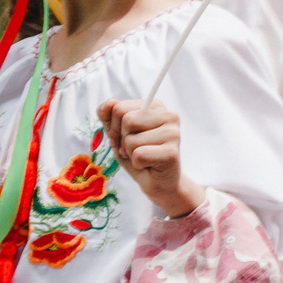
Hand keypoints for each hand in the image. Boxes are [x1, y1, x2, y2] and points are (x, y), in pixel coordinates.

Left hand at [98, 99, 199, 217]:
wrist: (157, 181)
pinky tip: (148, 165)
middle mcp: (169, 116)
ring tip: (142, 157)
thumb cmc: (138, 154)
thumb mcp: (118, 133)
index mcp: (156, 106)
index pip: (120, 107)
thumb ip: (109, 116)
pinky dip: (137, 164)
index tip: (124, 137)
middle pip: (127, 120)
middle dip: (122, 139)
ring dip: (130, 153)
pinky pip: (139, 155)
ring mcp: (174, 134)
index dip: (114, 126)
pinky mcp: (172, 153)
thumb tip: (110, 102)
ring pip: (132, 139)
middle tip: (132, 149)